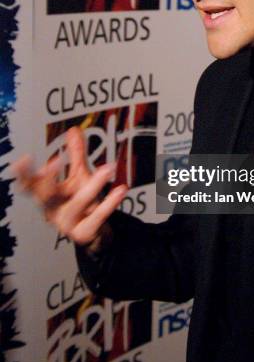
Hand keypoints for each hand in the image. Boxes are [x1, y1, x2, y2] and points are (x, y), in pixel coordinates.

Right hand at [10, 127, 127, 246]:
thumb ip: (76, 154)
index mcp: (47, 195)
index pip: (31, 184)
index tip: (24, 160)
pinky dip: (109, 204)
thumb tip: (74, 130)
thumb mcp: (78, 176)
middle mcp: (53, 209)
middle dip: (48, 179)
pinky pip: (96, 218)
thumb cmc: (80, 200)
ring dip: (92, 186)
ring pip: (76, 204)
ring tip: (107, 169)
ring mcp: (67, 223)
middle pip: (46, 195)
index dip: (25, 174)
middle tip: (55, 160)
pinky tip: (121, 190)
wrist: (93, 232)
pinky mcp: (84, 232)